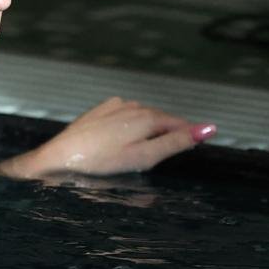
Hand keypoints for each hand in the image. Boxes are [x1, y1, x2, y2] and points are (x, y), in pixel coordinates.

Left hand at [6, 97, 215, 177]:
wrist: (60, 158)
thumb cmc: (102, 162)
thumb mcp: (145, 157)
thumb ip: (176, 143)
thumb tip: (208, 129)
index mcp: (147, 116)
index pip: (179, 124)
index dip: (188, 136)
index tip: (196, 146)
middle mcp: (133, 105)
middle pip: (161, 120)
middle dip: (166, 135)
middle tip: (161, 157)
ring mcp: (115, 106)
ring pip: (142, 117)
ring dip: (147, 131)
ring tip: (139, 153)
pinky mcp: (100, 110)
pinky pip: (124, 116)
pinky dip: (129, 128)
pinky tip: (119, 143)